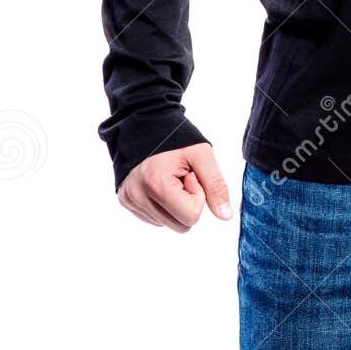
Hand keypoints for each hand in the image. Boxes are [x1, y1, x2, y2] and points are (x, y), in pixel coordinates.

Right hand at [117, 142, 232, 232]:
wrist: (145, 123)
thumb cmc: (175, 138)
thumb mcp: (202, 155)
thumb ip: (216, 186)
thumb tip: (225, 216)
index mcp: (156, 185)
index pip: (191, 217)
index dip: (198, 196)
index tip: (190, 175)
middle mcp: (138, 197)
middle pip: (180, 226)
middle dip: (187, 204)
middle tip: (181, 178)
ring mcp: (130, 201)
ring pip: (167, 224)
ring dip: (174, 205)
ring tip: (170, 178)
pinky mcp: (125, 201)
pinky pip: (154, 219)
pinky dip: (162, 205)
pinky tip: (160, 183)